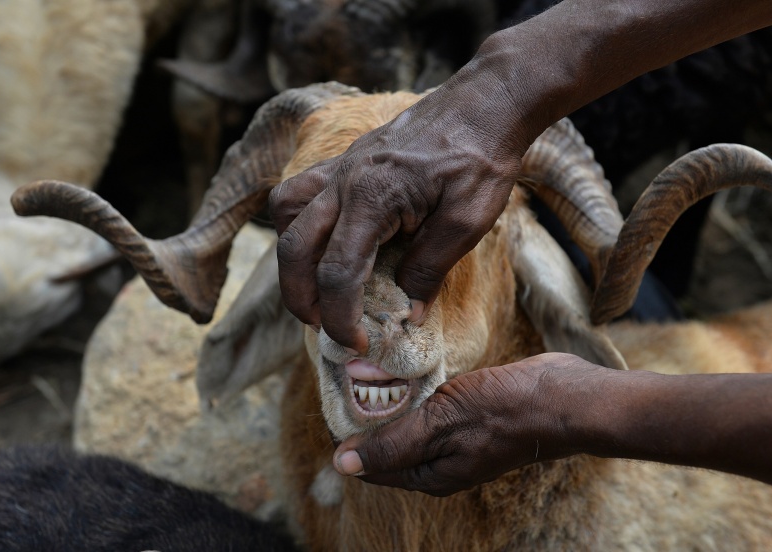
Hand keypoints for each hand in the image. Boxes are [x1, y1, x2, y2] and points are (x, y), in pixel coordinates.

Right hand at [268, 66, 533, 352]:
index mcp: (372, 198)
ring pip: (286, 212)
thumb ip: (430, 269)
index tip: (356, 344)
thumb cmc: (482, 159)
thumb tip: (407, 313)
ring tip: (315, 284)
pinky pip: (302, 190)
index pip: (337, 271)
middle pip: (294, 247)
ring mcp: (342, 166)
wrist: (485, 103)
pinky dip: (300, 222)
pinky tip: (324, 241)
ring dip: (291, 256)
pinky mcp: (348, 159)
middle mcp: (344, 180)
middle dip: (300, 297)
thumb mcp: (467, 222)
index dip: (340, 316)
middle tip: (322, 327)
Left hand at [332, 353, 604, 495]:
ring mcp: (455, 438)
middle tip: (349, 373)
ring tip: (371, 366)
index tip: (333, 395)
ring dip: (391, 399)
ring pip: (408, 422)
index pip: (369, 463)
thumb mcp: (441, 425)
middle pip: (387, 442)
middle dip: (367, 413)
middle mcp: (438, 462)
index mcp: (428, 475)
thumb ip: (392, 445)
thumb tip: (341, 464)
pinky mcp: (468, 415)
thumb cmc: (504, 411)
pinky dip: (415, 391)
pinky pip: (430, 406)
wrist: (564, 397)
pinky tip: (407, 368)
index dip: (348, 433)